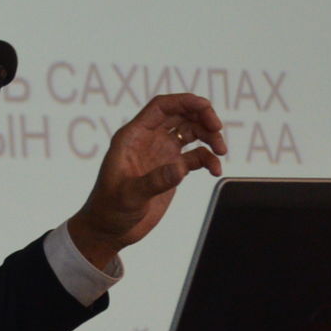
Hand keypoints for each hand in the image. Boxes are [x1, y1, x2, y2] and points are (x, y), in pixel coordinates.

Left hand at [67, 93, 224, 269]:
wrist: (109, 230)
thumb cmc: (109, 209)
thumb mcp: (129, 196)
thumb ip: (154, 181)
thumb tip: (180, 168)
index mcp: (133, 136)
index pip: (161, 107)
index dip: (184, 101)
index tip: (206, 107)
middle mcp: (148, 140)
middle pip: (180, 114)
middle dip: (202, 116)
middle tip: (217, 129)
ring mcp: (160, 153)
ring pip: (191, 132)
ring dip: (209, 136)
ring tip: (221, 151)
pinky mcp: (171, 169)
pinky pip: (195, 155)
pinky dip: (208, 159)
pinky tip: (215, 171)